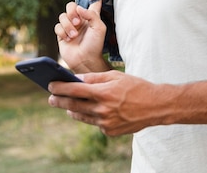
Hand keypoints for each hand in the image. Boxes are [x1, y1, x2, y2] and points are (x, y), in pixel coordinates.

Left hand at [48, 71, 165, 135]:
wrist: (156, 106)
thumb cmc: (137, 87)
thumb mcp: (116, 76)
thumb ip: (95, 78)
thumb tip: (76, 79)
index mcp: (103, 92)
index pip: (74, 89)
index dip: (59, 87)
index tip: (50, 84)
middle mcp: (102, 109)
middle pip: (73, 105)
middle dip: (59, 100)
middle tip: (51, 98)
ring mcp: (105, 122)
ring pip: (81, 116)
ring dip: (72, 110)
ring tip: (67, 105)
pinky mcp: (109, 131)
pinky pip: (95, 123)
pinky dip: (92, 116)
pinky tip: (94, 110)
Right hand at [54, 0, 108, 71]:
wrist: (85, 60)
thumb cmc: (95, 45)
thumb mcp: (99, 28)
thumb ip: (92, 14)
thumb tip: (79, 8)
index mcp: (91, 16)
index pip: (93, 1)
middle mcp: (80, 19)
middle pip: (71, 5)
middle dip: (72, 12)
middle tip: (78, 23)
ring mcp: (70, 26)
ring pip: (62, 16)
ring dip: (68, 25)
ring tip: (74, 35)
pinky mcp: (61, 34)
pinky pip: (57, 26)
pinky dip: (62, 32)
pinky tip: (68, 39)